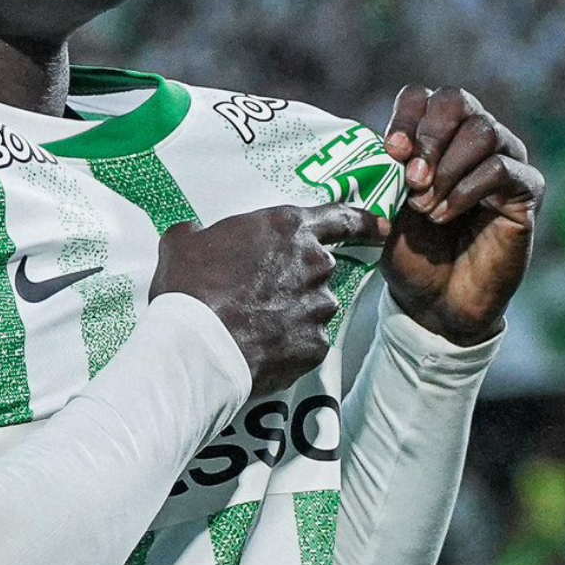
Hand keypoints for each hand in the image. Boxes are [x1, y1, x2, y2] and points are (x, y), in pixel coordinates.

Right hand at [150, 204, 390, 394]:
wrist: (195, 347)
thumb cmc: (188, 288)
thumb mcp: (183, 242)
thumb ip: (201, 232)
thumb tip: (197, 233)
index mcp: (286, 228)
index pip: (341, 217)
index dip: (364, 222)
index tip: (382, 228)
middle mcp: (313, 263)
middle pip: (318, 266)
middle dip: (297, 277)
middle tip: (263, 292)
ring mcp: (319, 306)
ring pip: (314, 306)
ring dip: (293, 312)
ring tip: (255, 324)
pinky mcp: (316, 344)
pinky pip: (308, 340)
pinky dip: (289, 343)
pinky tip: (260, 346)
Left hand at [379, 86, 543, 346]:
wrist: (437, 301)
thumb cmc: (413, 252)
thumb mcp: (389, 207)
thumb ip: (392, 172)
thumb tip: (398, 149)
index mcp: (437, 136)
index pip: (425, 97)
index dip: (407, 116)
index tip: (392, 151)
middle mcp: (474, 140)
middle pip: (457, 101)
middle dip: (427, 138)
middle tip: (411, 179)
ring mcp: (506, 161)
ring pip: (483, 131)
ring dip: (447, 168)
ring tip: (426, 206)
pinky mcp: (527, 191)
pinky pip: (502, 169)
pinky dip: (466, 190)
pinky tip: (446, 215)